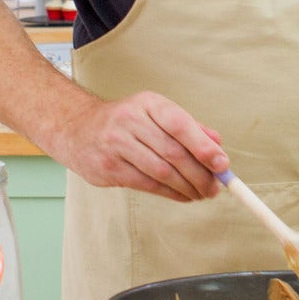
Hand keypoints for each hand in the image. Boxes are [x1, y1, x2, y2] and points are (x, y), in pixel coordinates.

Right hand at [51, 91, 226, 202]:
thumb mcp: (155, 113)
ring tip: (201, 194)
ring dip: (186, 188)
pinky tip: (181, 196)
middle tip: (214, 188)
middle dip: (199, 174)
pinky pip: (147, 185)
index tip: (222, 164)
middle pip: (173, 152)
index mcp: (148, 103)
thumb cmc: (124, 121)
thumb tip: (217, 145)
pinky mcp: (108, 168)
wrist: (76, 129)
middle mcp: (130, 120)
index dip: (203, 146)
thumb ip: (188, 127)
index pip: (179, 124)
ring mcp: (116, 144)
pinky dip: (169, 193)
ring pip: (161, 172)